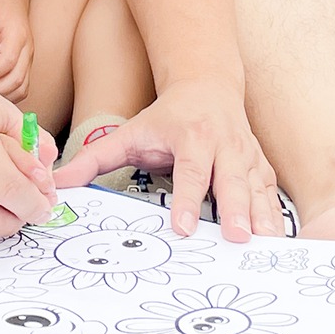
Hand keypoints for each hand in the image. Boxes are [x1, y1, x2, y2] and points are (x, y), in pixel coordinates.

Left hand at [53, 77, 280, 241]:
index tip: (182, 229)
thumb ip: (93, 159)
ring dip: (262, 217)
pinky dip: (276, 215)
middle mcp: (223, 144)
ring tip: (266, 246)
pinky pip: (270, 192)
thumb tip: (56, 182)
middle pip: (231, 180)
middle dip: (235, 210)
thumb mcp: (129, 133)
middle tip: (236, 239)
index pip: (191, 172)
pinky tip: (277, 239)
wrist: (207, 87)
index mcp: (191, 137)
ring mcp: (246, 155)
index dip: (188, 201)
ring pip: (257, 187)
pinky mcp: (260, 165)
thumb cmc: (165, 118)